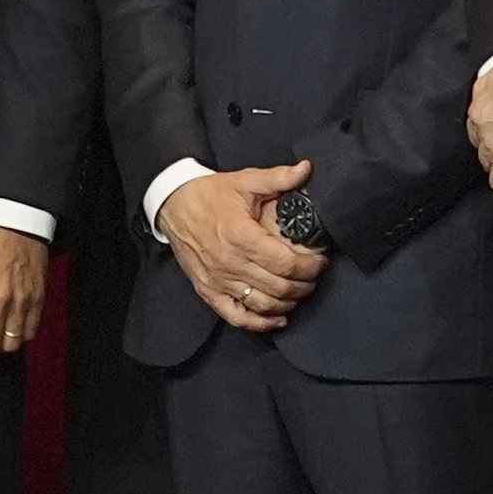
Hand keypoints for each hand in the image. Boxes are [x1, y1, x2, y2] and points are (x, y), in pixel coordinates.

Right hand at [158, 165, 324, 333]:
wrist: (172, 204)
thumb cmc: (209, 194)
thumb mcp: (245, 181)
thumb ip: (278, 178)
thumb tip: (306, 170)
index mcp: (242, 236)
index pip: (287, 264)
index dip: (311, 267)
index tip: (320, 262)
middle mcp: (230, 262)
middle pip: (279, 287)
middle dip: (305, 285)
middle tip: (314, 275)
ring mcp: (218, 280)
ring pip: (263, 305)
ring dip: (288, 303)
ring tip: (299, 291)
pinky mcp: (208, 290)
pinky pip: (236, 317)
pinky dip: (259, 323)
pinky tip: (277, 319)